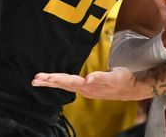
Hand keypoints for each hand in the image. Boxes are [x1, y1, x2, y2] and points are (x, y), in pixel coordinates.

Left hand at [32, 67, 146, 100]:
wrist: (130, 88)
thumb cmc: (123, 80)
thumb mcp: (115, 77)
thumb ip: (101, 77)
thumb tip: (88, 79)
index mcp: (89, 86)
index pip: (70, 82)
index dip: (58, 79)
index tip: (46, 78)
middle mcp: (85, 89)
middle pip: (64, 84)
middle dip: (49, 81)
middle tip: (35, 79)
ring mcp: (85, 89)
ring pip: (65, 85)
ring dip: (50, 82)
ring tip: (37, 80)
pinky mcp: (86, 87)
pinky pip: (69, 84)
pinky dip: (58, 81)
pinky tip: (51, 81)